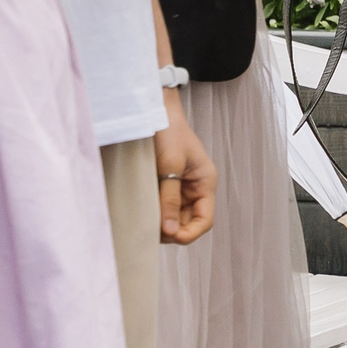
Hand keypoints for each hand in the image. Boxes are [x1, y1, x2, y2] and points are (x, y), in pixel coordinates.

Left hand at [156, 103, 215, 244]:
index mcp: (205, 183)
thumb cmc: (169, 133)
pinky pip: (162, 207)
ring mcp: (179, 188)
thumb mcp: (170, 165)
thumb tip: (169, 232)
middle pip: (188, 223)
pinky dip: (153, 212)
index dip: (190, 234)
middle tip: (150, 229)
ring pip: (173, 217)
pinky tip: (141, 211)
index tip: (170, 237)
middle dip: (172, 230)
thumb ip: (169, 199)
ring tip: (144, 219)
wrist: (155, 111)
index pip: (205, 220)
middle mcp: (194, 189)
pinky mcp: (164, 185)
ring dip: (160, 222)